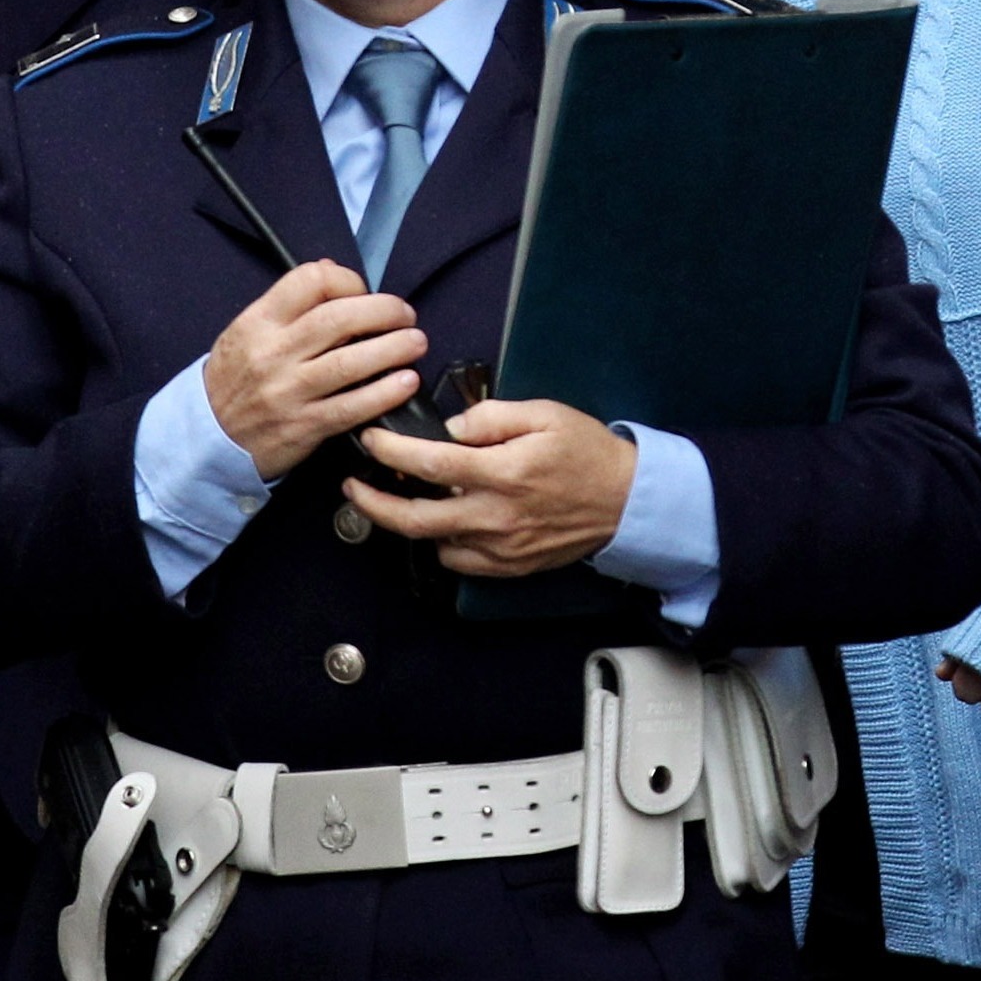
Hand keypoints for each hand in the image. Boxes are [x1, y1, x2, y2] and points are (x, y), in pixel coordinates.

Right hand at [202, 260, 423, 479]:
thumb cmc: (236, 379)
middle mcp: (274, 353)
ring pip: (350, 362)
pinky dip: (385, 392)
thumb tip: (333, 271)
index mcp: (259, 322)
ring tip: (416, 342)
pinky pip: (352, 406)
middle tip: (406, 315)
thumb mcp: (247, 332)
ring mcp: (289, 391)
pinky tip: (406, 382)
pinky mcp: (304, 426)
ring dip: (394, 348)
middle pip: (338, 319)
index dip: (347, 280)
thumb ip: (288, 305)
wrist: (208, 438)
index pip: (309, 282)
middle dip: (384, 311)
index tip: (363, 292)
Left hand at [346, 399, 637, 578]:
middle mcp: (496, 515)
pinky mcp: (509, 566)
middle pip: (415, 518)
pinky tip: (441, 522)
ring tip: (391, 501)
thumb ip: (492, 417)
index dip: (390, 450)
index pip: (429, 462)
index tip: (369, 439)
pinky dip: (442, 542)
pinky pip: (459, 561)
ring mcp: (501, 546)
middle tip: (353, 487)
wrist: (627, 500)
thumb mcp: (545, 414)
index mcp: (502, 472)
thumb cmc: (587, 451)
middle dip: (373, 503)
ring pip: (433, 542)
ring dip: (405, 523)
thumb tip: (451, 429)